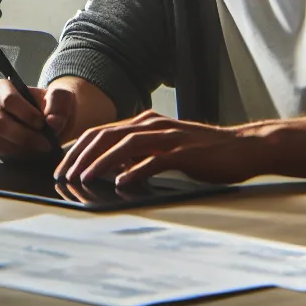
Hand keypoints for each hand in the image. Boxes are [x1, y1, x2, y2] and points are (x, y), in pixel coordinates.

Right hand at [0, 80, 75, 160]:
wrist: (49, 119)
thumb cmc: (51, 104)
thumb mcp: (61, 97)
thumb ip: (59, 103)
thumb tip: (52, 122)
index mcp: (1, 87)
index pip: (8, 100)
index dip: (26, 114)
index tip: (43, 124)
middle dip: (24, 136)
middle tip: (46, 144)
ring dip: (21, 147)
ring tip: (41, 149)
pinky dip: (17, 154)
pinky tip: (33, 152)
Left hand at [55, 111, 274, 187]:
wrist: (244, 148)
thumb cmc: (204, 152)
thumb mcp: (166, 147)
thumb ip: (141, 153)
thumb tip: (113, 168)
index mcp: (144, 123)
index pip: (101, 132)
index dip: (78, 148)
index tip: (61, 164)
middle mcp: (152, 125)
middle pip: (106, 136)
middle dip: (81, 156)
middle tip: (64, 174)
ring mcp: (168, 137)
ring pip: (124, 145)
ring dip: (100, 163)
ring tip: (84, 178)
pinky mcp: (184, 152)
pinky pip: (154, 160)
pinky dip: (135, 170)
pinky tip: (121, 182)